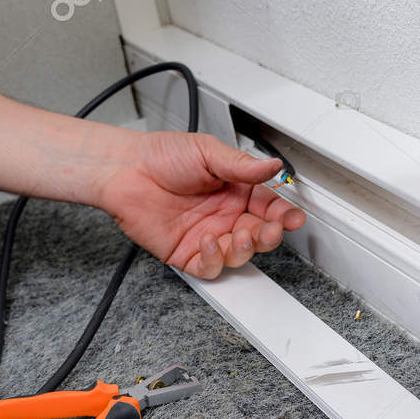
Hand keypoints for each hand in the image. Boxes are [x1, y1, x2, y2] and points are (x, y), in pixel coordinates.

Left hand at [97, 130, 305, 278]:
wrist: (125, 170)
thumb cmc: (160, 156)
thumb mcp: (207, 152)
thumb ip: (243, 165)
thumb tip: (274, 166)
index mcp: (234, 190)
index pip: (268, 207)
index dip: (284, 214)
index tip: (294, 217)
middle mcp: (223, 215)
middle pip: (259, 235)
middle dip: (270, 235)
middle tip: (271, 228)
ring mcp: (207, 235)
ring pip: (239, 254)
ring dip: (246, 248)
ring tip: (241, 234)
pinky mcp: (186, 253)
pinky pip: (209, 267)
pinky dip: (214, 259)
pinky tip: (210, 241)